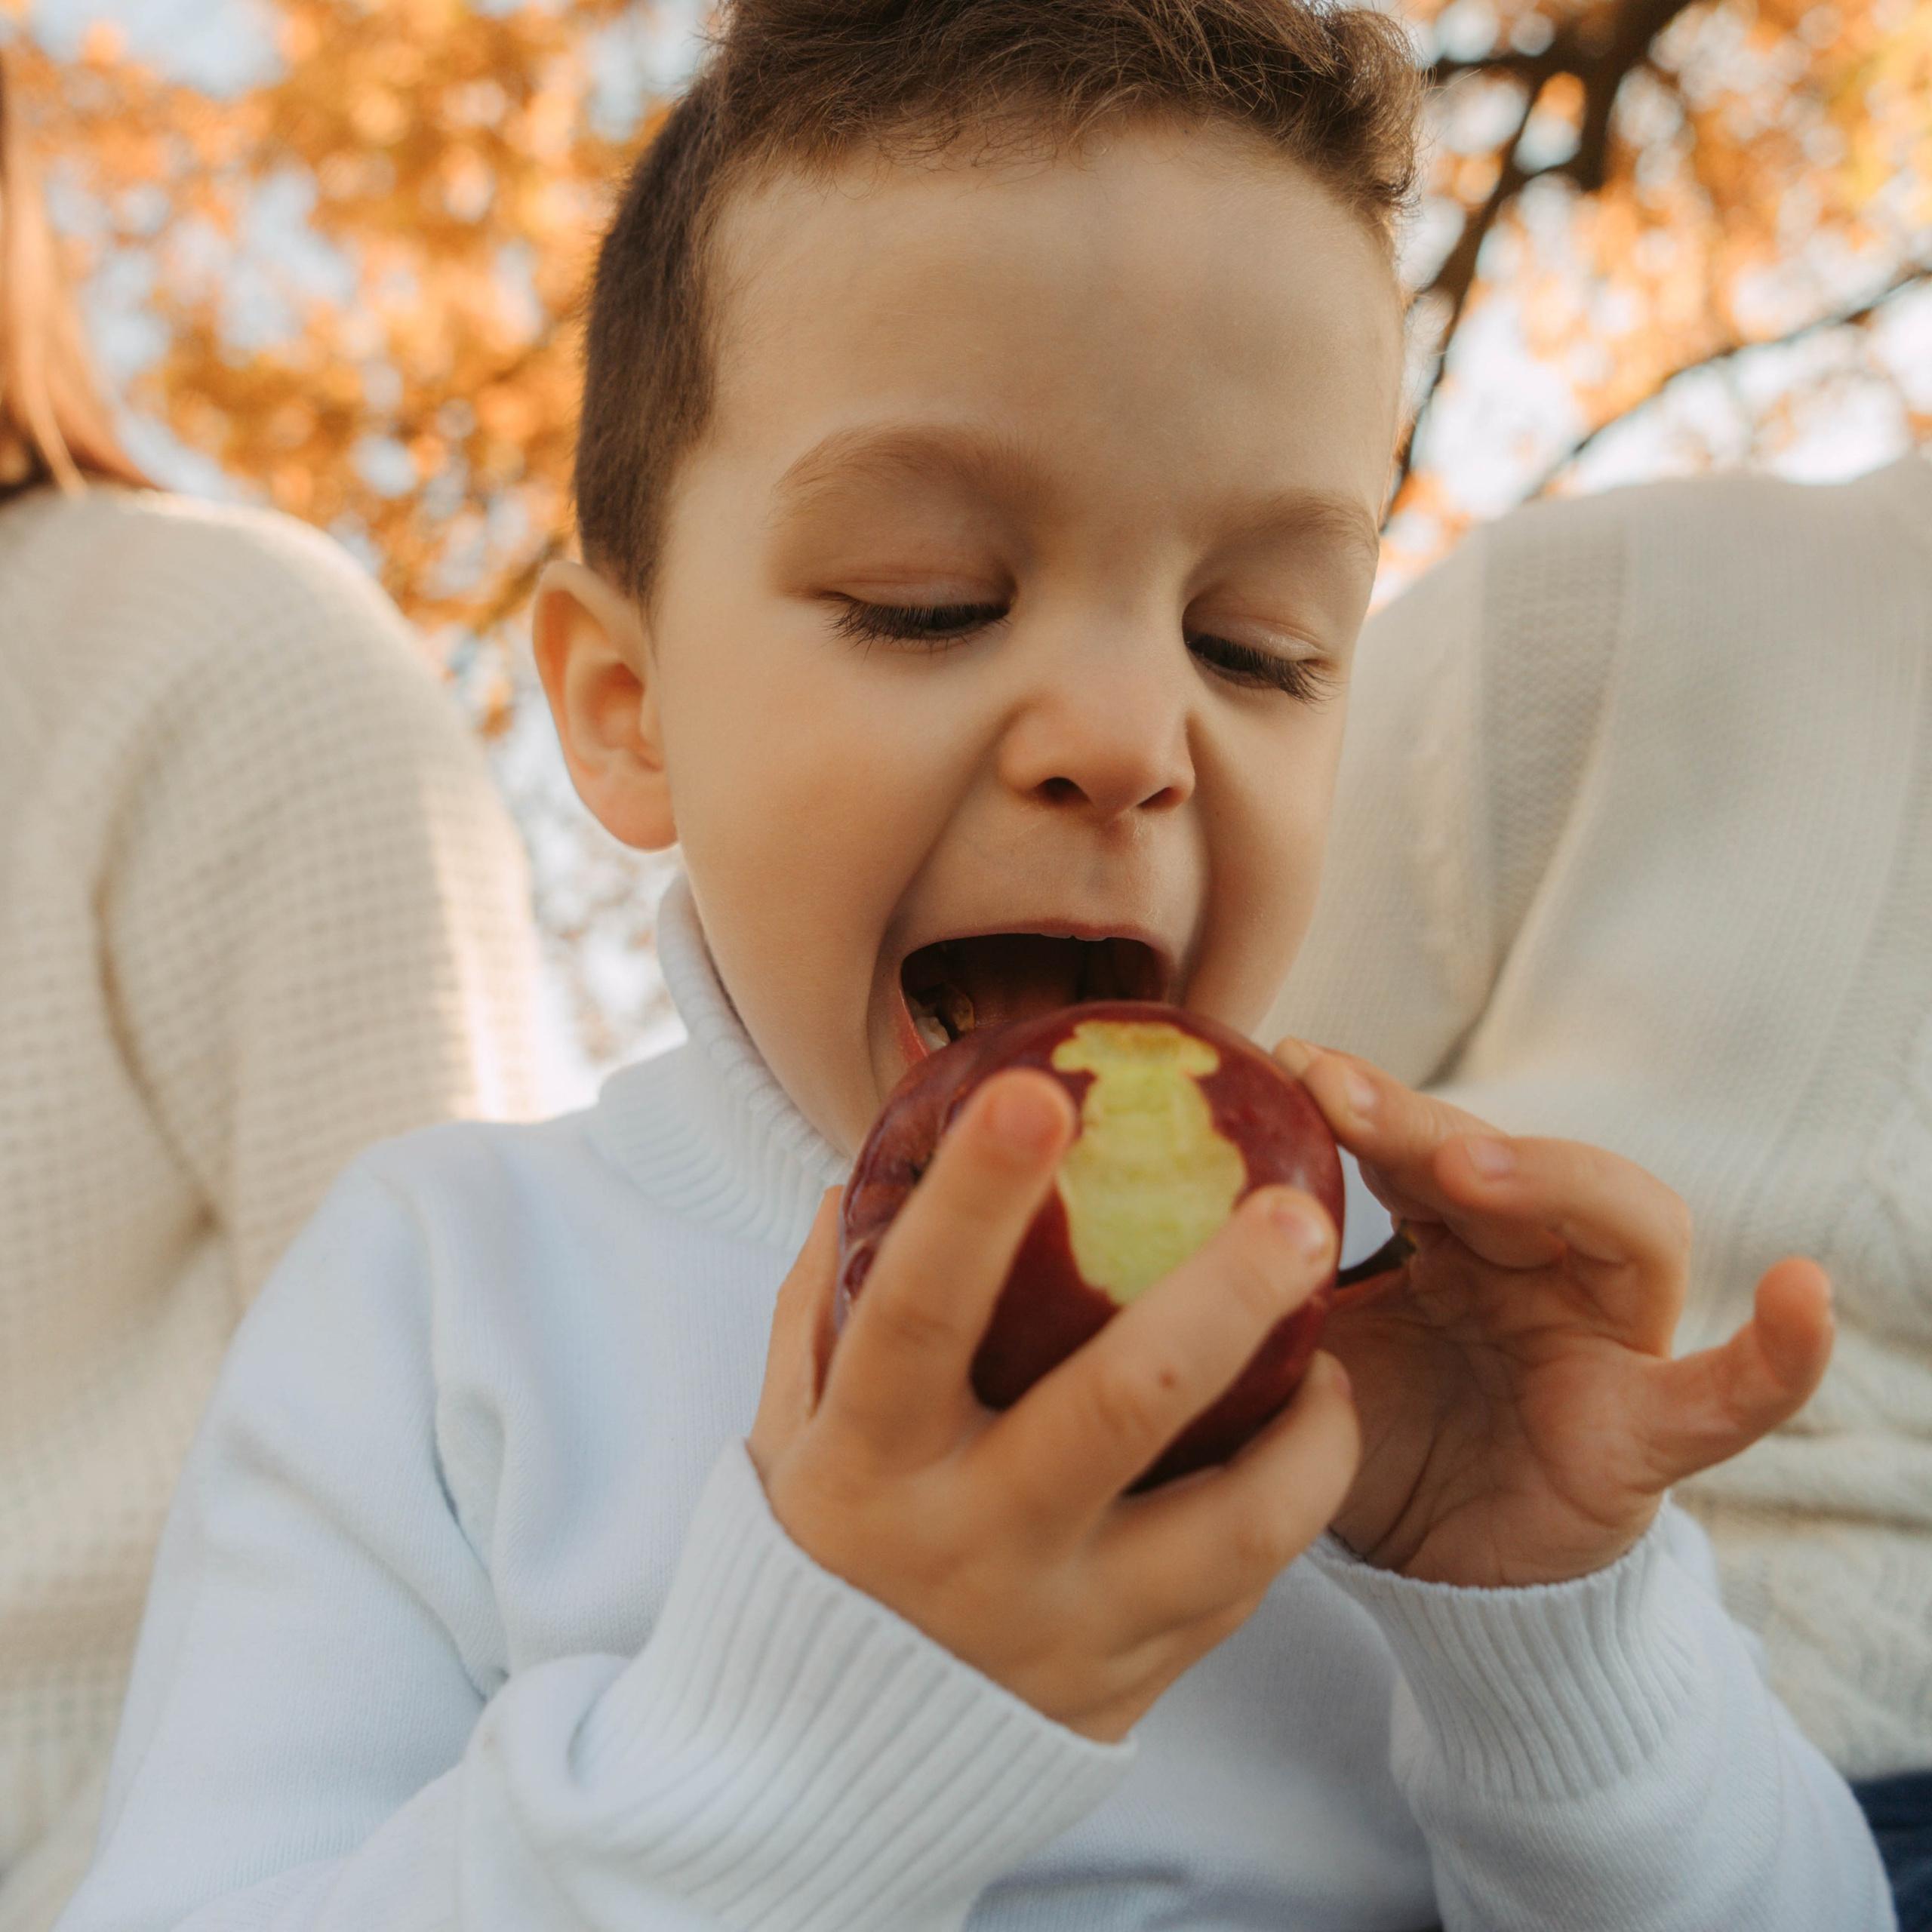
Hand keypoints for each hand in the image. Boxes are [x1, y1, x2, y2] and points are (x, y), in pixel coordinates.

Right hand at [747, 1070, 1358, 1742]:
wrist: (820, 1765)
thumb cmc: (818, 1542)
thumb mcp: (787, 1424)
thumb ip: (826, 1296)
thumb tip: (869, 1161)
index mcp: (865, 1461)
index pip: (915, 1311)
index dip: (975, 1203)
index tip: (1038, 1093)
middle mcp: (965, 1544)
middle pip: (1113, 1408)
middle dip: (1216, 1298)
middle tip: (1295, 1210)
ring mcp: (1058, 1624)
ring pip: (1225, 1525)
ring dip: (1308, 1425)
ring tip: (1336, 1331)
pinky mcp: (1129, 1681)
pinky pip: (1244, 1586)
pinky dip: (1295, 1495)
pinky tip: (1315, 1419)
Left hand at [1276, 1041, 1833, 1587]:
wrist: (1432, 1578)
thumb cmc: (1374, 1441)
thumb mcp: (1309, 1353)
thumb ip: (1269, 1285)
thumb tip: (1159, 1210)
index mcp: (1456, 1242)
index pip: (1422, 1150)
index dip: (1364, 1105)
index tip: (1291, 1063)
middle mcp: (1540, 1268)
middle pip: (1511, 1166)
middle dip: (1424, 1123)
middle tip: (1339, 1095)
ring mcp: (1605, 1340)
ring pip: (1623, 1227)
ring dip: (1556, 1180)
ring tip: (1471, 1168)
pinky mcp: (1649, 1432)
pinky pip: (1730, 1394)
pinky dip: (1777, 1353)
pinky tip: (1800, 1294)